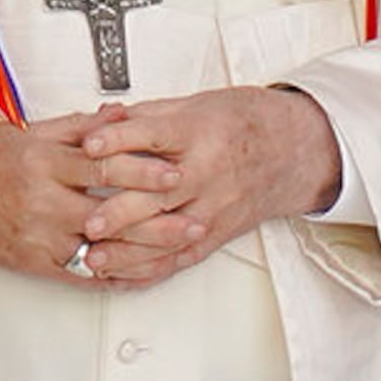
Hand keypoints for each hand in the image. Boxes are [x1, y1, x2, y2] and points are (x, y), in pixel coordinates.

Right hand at [0, 107, 182, 281]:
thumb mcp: (26, 132)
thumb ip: (77, 127)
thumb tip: (118, 115)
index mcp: (40, 163)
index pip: (103, 168)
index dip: (143, 172)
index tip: (173, 173)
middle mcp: (40, 204)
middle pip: (111, 214)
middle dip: (157, 218)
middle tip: (193, 217)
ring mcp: (37, 239)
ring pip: (102, 250)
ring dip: (145, 251)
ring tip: (178, 248)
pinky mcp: (33, 265)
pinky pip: (82, 276)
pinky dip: (115, 276)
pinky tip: (140, 273)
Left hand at [70, 86, 340, 286]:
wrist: (292, 149)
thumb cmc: (241, 122)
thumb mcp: (194, 105)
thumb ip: (144, 116)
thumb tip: (100, 121)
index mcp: (199, 132)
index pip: (154, 137)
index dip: (119, 140)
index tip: (89, 146)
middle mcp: (207, 172)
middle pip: (160, 194)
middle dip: (122, 211)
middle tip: (88, 222)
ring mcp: (213, 207)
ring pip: (167, 234)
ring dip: (129, 251)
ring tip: (94, 259)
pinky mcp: (216, 233)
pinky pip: (180, 258)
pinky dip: (148, 270)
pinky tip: (122, 275)